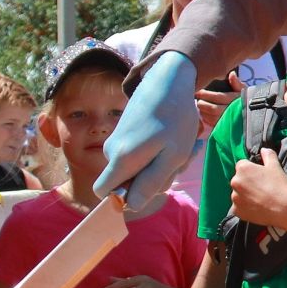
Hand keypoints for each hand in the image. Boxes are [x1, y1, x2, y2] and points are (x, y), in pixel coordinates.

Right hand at [97, 52, 199, 210]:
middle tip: (179, 159)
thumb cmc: (174, 119)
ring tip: (182, 146)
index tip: (151, 184)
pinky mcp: (126, 133)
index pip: (104, 193)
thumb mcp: (172, 157)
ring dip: (163, 164)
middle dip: (154, 179)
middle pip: (127, 182)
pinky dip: (161, 152)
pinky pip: (141, 155)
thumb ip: (150, 184)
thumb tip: (131, 206)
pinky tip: (177, 139)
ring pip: (138, 168)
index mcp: (120, 160)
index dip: (125, 197)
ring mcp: (118, 141)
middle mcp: (112, 151)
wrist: (168, 81)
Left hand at [195, 72, 245, 136]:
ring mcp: (228, 121)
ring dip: (202, 112)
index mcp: (236, 100)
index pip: (218, 97)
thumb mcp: (244, 90)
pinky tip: (204, 115)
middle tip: (198, 99)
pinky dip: (206, 119)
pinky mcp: (225, 129)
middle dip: (203, 104)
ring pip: (211, 118)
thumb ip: (237, 83)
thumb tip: (232, 74)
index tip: (199, 91)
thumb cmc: (247, 100)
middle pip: (212, 109)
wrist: (255, 115)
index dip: (206, 94)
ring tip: (200, 106)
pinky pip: (212, 125)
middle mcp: (232, 112)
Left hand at [229, 148, 286, 226]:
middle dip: (247, 182)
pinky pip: (238, 207)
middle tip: (261, 188)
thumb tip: (264, 149)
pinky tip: (256, 207)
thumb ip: (268, 155)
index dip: (252, 170)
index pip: (242, 165)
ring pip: (238, 194)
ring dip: (245, 195)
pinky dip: (244, 207)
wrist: (282, 208)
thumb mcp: (275, 166)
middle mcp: (235, 181)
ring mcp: (234, 197)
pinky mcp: (235, 210)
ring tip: (259, 199)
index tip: (261, 176)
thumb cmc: (279, 185)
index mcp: (242, 168)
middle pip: (239, 179)